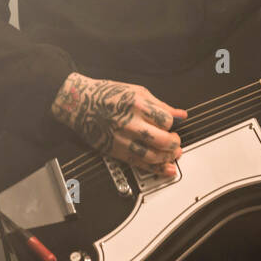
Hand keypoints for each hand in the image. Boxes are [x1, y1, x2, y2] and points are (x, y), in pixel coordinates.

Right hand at [49, 72, 186, 174]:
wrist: (79, 103)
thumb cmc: (107, 95)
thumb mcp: (137, 91)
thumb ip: (161, 105)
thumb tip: (181, 114)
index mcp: (137, 105)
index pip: (166, 120)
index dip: (174, 124)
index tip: (174, 124)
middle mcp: (130, 124)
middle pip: (162, 140)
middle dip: (175, 143)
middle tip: (176, 141)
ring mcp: (122, 139)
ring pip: (152, 155)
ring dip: (168, 158)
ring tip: (173, 155)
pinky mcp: (115, 151)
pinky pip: (138, 164)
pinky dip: (155, 169)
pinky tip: (165, 169)